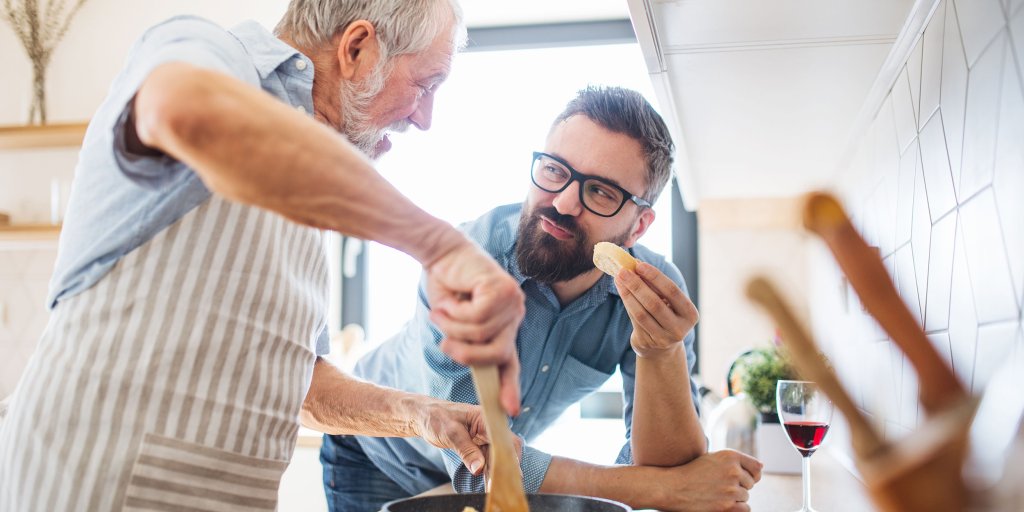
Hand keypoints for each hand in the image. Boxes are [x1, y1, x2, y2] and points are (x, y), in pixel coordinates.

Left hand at [414, 399, 523, 476]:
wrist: (424, 417)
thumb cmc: (436, 418)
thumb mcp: (451, 433)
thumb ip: (466, 450)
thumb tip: (479, 469)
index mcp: (485, 418)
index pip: (504, 437)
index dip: (509, 454)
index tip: (508, 471)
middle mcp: (488, 427)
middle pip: (503, 449)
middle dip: (502, 466)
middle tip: (499, 483)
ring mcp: (484, 437)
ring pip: (495, 457)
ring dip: (494, 471)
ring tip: (492, 487)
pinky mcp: (478, 445)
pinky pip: (486, 459)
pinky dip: (486, 470)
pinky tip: (487, 482)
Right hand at [425, 239, 524, 415]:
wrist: (441, 252)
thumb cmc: (447, 286)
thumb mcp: (455, 322)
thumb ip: (467, 343)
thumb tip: (473, 365)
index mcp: (504, 327)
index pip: (510, 362)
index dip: (510, 387)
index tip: (511, 411)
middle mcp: (513, 315)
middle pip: (497, 354)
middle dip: (466, 354)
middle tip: (444, 345)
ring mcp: (512, 301)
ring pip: (482, 334)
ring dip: (453, 326)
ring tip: (441, 311)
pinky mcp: (503, 289)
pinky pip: (477, 317)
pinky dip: (456, 312)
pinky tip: (451, 298)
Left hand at [614, 261, 698, 358]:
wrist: (661, 347)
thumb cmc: (666, 315)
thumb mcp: (668, 302)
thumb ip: (656, 286)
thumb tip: (636, 265)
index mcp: (690, 314)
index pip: (672, 291)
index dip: (655, 277)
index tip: (639, 265)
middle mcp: (679, 328)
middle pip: (654, 303)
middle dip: (637, 285)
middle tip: (623, 271)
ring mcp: (663, 338)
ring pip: (641, 313)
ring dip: (628, 294)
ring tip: (619, 279)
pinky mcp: (647, 342)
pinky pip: (634, 320)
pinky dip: (626, 302)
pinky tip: (621, 290)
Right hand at [652, 450, 762, 511]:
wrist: (672, 487)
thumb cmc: (692, 472)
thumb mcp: (713, 459)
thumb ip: (736, 461)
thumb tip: (761, 467)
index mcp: (730, 455)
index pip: (756, 467)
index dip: (749, 474)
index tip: (736, 478)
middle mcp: (733, 470)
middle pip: (750, 484)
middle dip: (738, 486)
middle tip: (718, 486)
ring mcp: (731, 489)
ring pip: (746, 496)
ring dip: (734, 498)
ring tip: (715, 494)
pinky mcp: (727, 506)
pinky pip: (745, 509)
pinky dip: (735, 509)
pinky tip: (720, 503)